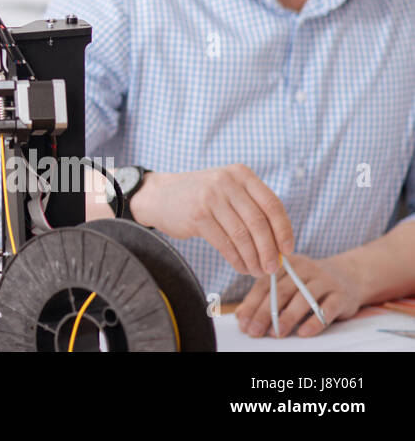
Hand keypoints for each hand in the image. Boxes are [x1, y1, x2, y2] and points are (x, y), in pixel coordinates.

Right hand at [131, 164, 293, 276]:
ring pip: (242, 236)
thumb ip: (252, 209)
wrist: (159, 195)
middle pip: (258, 223)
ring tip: (257, 271)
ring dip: (253, 259)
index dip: (284, 230)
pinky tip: (241, 266)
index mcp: (241, 174)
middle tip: (272, 268)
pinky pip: (225, 244)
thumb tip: (278, 246)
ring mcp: (211, 198)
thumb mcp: (227, 190)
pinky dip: (236, 260)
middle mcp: (227, 182)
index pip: (272, 204)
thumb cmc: (200, 197)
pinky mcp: (198, 215)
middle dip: (269, 250)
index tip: (287, 250)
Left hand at [235, 253, 362, 336]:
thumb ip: (265, 296)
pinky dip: (315, 322)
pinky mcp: (341, 295)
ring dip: (288, 318)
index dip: (251, 304)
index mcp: (286, 265)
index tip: (243, 323)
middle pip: (281, 292)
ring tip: (276, 334)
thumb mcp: (287, 284)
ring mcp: (324, 280)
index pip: (264, 284)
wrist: (349, 275)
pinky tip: (304, 333)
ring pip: (303, 299)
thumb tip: (241, 315)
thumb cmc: (309, 284)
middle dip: (265, 313)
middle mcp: (304, 268)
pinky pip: (327, 308)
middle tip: (255, 331)